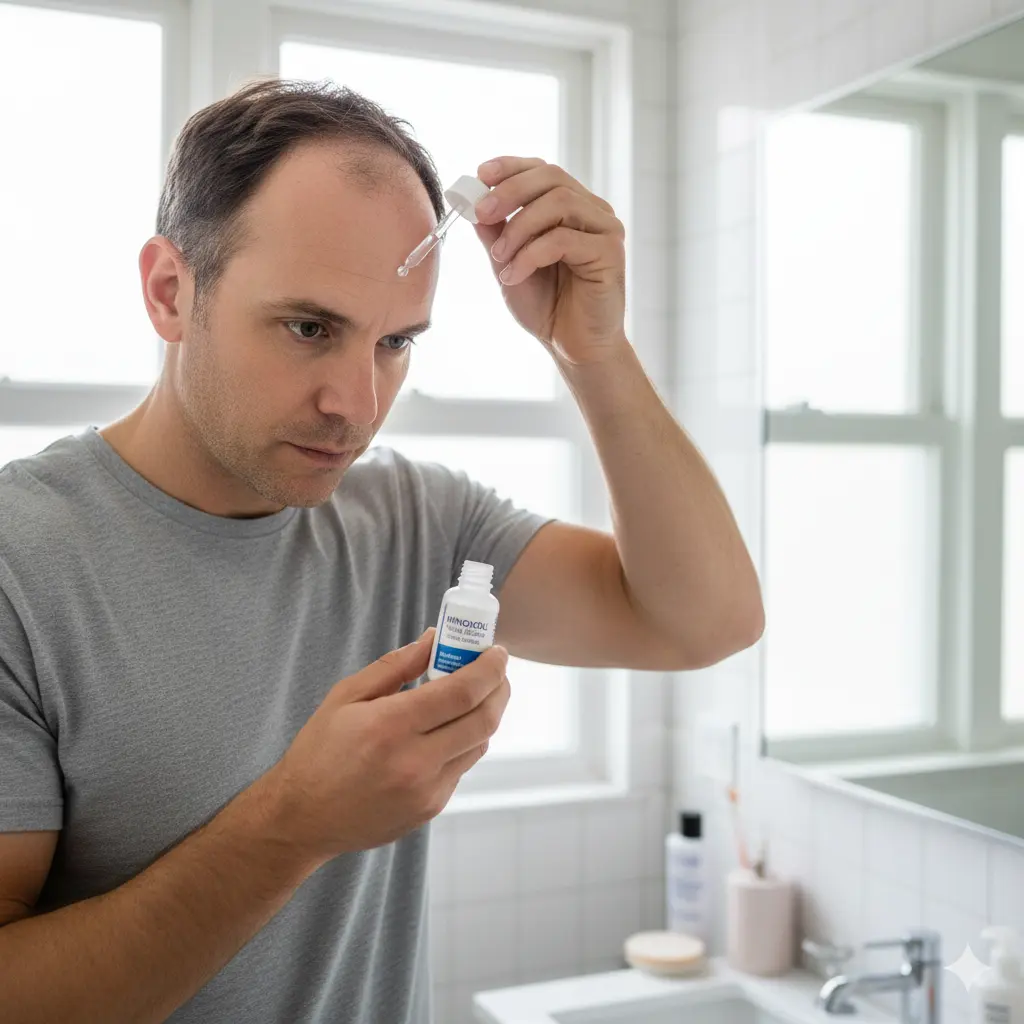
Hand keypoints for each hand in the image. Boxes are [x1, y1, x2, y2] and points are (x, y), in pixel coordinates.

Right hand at [262, 628, 509, 866]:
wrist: (303, 819)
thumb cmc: (319, 752)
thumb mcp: (346, 697)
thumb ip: (395, 666)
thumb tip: (434, 639)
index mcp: (390, 726)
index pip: (463, 691)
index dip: (489, 667)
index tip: (498, 651)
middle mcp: (415, 762)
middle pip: (484, 718)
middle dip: (500, 688)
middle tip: (496, 670)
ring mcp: (427, 791)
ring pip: (479, 744)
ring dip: (486, 714)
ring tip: (474, 694)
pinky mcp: (431, 808)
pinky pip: (462, 767)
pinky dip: (465, 741)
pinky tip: (448, 729)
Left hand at [472, 157, 628, 367]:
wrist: (573, 348)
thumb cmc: (547, 307)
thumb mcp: (509, 264)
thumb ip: (496, 233)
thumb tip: (473, 202)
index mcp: (571, 208)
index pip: (542, 171)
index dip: (511, 167)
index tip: (480, 175)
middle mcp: (592, 212)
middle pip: (552, 178)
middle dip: (509, 192)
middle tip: (481, 213)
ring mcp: (605, 230)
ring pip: (559, 203)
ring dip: (518, 228)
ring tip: (499, 259)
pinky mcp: (610, 253)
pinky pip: (564, 239)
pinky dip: (530, 255)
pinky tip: (514, 276)